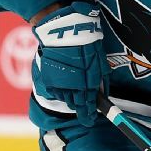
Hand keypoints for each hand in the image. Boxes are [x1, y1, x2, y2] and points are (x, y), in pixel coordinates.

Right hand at [32, 1, 107, 126]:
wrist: (63, 29)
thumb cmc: (86, 41)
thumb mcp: (99, 61)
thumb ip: (101, 80)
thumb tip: (102, 94)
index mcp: (88, 83)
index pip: (89, 107)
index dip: (89, 116)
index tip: (90, 120)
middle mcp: (73, 87)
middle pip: (77, 106)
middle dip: (81, 107)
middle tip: (85, 108)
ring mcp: (59, 83)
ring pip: (66, 99)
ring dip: (71, 98)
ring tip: (75, 90)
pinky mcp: (49, 78)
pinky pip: (56, 91)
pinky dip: (61, 90)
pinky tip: (65, 82)